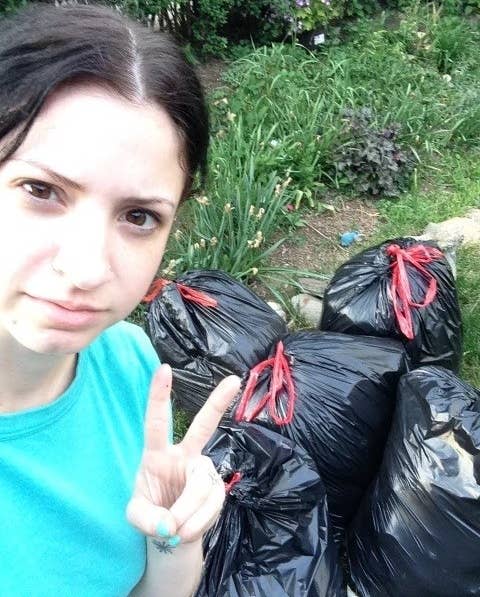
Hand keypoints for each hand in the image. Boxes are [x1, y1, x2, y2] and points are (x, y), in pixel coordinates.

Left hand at [126, 363, 240, 545]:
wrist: (172, 532)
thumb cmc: (151, 512)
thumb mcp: (136, 517)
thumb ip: (147, 519)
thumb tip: (170, 523)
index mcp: (157, 454)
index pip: (156, 422)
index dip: (159, 396)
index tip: (164, 368)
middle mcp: (184, 455)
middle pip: (203, 426)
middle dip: (218, 402)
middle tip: (234, 380)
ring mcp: (204, 470)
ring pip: (201, 486)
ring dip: (187, 514)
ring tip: (175, 531)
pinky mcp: (218, 489)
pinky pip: (211, 505)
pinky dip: (196, 524)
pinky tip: (187, 530)